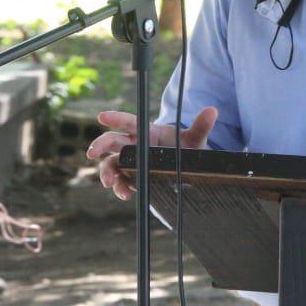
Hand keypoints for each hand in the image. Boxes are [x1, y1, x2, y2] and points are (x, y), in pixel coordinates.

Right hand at [85, 106, 217, 199]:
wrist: (186, 167)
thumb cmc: (187, 149)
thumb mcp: (195, 140)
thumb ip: (201, 127)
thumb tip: (213, 111)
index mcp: (148, 131)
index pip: (129, 122)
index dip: (115, 118)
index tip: (102, 116)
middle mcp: (136, 145)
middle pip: (113, 142)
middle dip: (100, 145)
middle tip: (91, 153)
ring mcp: (132, 162)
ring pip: (112, 163)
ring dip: (107, 172)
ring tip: (110, 183)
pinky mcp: (133, 177)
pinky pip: (121, 181)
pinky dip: (120, 187)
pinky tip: (125, 194)